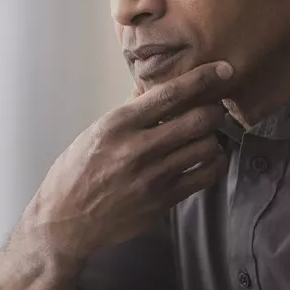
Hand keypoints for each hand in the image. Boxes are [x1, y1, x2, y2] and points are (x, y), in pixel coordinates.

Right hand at [14, 61, 232, 266]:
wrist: (66, 219)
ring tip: (207, 136)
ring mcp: (153, 176)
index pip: (169, 94)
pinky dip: (214, 163)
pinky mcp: (163, 201)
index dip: (202, 78)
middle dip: (213, 110)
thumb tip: (154, 88)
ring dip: (213, 137)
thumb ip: (130, 111)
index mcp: (119, 124)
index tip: (223, 69)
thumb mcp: (96, 132)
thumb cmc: (77, 171)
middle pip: (197, 119)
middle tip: (214, 109)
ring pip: (206, 147)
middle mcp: (138, 148)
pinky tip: (209, 159)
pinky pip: (204, 176)